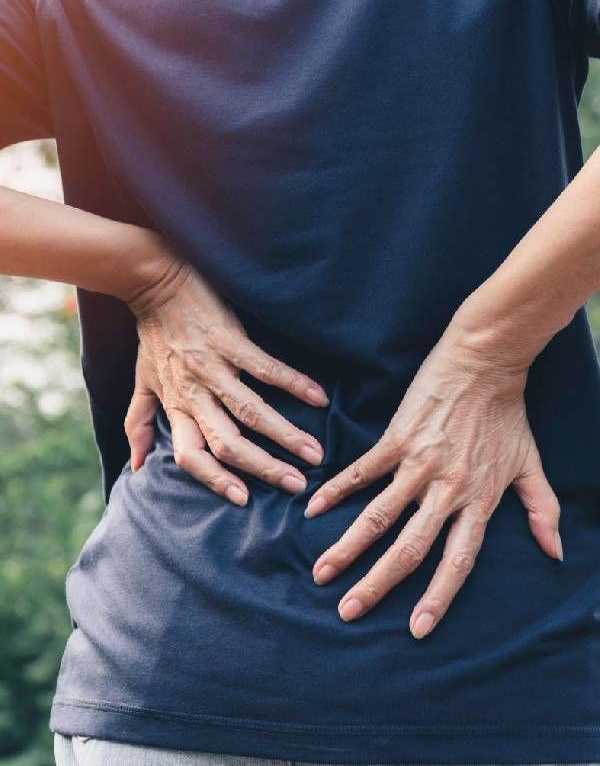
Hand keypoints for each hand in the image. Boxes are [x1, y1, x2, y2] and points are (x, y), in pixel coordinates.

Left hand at [122, 246, 328, 505]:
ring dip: (285, 435)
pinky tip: (319, 398)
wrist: (155, 280)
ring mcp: (213, 367)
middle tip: (298, 485)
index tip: (243, 499)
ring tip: (315, 453)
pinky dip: (293, 383)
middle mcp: (194, 392)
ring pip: (251, 412)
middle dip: (264, 468)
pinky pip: (265, 368)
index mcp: (175, 406)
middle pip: (229, 442)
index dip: (215, 480)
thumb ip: (138, 425)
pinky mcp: (230, 339)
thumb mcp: (142, 382)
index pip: (192, 455)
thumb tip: (136, 468)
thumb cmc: (152, 334)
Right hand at [304, 320, 562, 636]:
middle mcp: (447, 489)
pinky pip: (363, 470)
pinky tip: (314, 509)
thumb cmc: (508, 414)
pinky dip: (338, 490)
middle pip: (409, 547)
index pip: (457, 560)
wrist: (485, 362)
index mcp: (479, 500)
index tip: (416, 629)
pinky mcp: (397, 438)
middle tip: (348, 612)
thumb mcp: (531, 464)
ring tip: (323, 573)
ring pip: (379, 515)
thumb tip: (556, 553)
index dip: (438, 597)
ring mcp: (419, 463)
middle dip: (377, 584)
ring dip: (348, 546)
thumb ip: (542, 509)